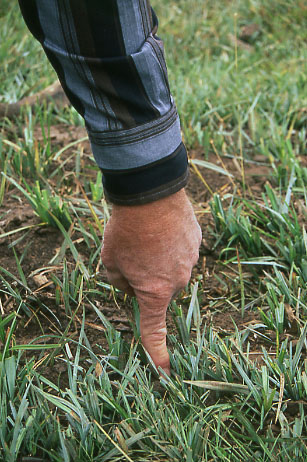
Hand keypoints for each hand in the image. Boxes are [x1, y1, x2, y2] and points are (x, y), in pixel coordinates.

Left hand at [101, 189, 201, 374]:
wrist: (150, 193)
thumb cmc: (126, 231)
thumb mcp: (110, 261)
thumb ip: (119, 283)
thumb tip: (131, 286)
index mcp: (156, 291)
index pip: (154, 329)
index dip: (157, 352)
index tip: (164, 372)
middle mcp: (178, 280)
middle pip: (160, 290)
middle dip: (147, 281)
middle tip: (132, 256)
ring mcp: (191, 259)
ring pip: (172, 269)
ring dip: (160, 260)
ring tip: (146, 237)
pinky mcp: (197, 241)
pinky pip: (182, 251)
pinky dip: (171, 245)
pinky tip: (160, 228)